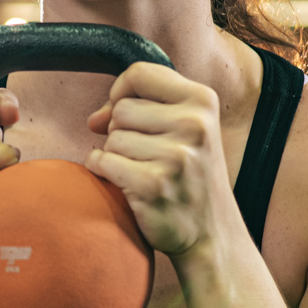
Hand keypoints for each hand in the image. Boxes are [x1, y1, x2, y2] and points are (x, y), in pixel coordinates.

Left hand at [85, 63, 228, 256]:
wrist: (212, 234)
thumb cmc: (191, 177)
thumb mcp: (186, 129)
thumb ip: (143, 108)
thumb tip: (95, 118)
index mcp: (203, 101)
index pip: (140, 73)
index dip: (121, 92)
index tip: (125, 115)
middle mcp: (194, 125)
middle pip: (121, 109)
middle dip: (121, 132)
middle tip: (148, 156)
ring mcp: (175, 156)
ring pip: (111, 138)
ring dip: (116, 156)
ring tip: (146, 173)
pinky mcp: (152, 185)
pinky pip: (101, 163)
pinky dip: (104, 173)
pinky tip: (131, 186)